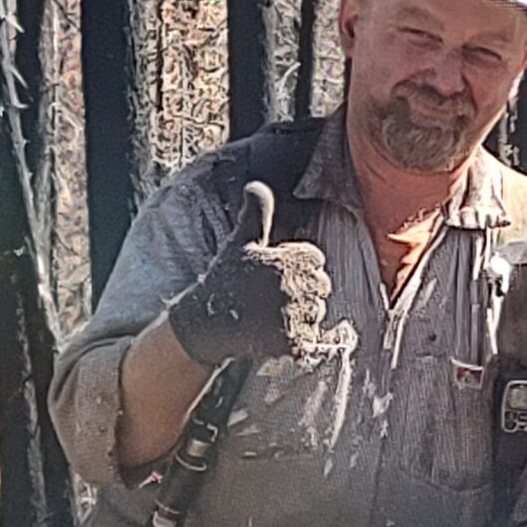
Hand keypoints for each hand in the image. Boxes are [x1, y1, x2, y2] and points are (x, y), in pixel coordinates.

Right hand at [166, 182, 332, 369]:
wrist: (206, 321)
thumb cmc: (225, 279)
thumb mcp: (241, 242)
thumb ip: (257, 214)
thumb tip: (256, 185)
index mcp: (287, 259)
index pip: (316, 259)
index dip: (299, 267)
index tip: (277, 275)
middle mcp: (293, 285)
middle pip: (321, 287)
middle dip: (304, 292)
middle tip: (273, 299)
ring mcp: (292, 314)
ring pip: (316, 314)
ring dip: (301, 316)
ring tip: (272, 317)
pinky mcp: (289, 341)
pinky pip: (310, 341)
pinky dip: (299, 341)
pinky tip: (277, 335)